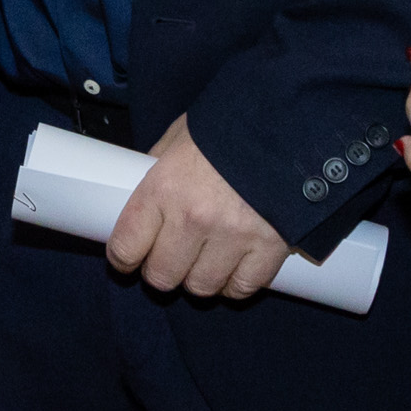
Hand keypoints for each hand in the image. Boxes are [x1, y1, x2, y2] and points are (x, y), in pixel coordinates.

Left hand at [106, 117, 286, 299]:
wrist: (288, 123)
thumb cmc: (229, 128)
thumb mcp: (180, 137)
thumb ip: (157, 166)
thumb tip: (139, 188)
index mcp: (164, 188)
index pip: (125, 248)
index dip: (123, 258)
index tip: (128, 258)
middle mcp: (194, 218)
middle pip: (162, 276)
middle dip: (162, 270)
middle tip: (170, 258)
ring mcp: (232, 237)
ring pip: (201, 287)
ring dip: (199, 278)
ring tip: (204, 260)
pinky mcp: (268, 248)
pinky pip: (242, 287)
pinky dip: (235, 283)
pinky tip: (233, 268)